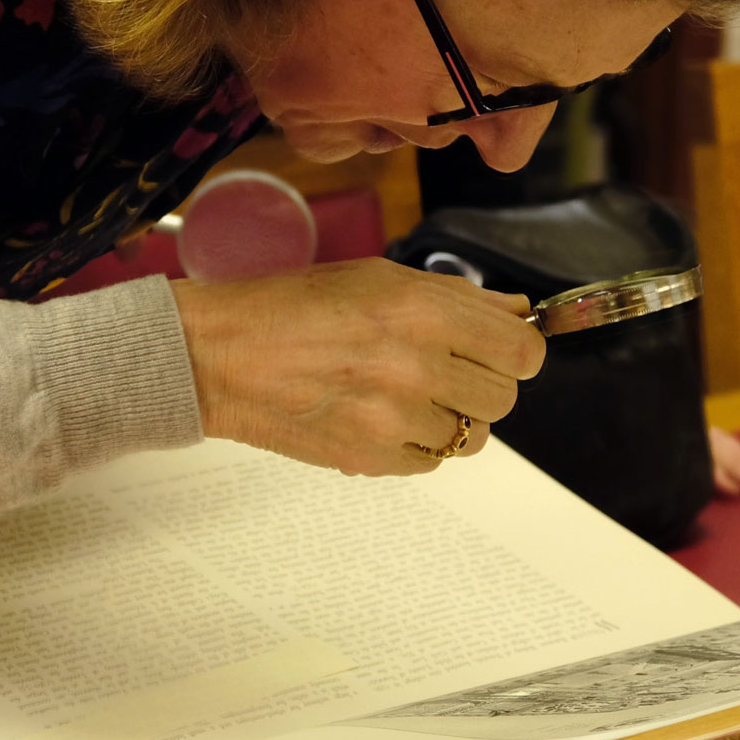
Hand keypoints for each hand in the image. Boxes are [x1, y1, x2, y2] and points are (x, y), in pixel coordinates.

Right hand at [170, 257, 545, 475]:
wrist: (217, 357)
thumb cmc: (288, 306)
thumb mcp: (374, 278)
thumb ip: (454, 298)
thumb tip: (516, 313)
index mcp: (419, 311)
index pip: (522, 350)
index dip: (515, 350)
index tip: (497, 350)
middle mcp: (413, 367)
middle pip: (502, 398)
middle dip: (480, 383)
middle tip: (441, 370)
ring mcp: (393, 420)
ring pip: (471, 437)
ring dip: (449, 418)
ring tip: (403, 395)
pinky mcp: (371, 459)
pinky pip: (430, 462)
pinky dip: (414, 443)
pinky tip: (377, 416)